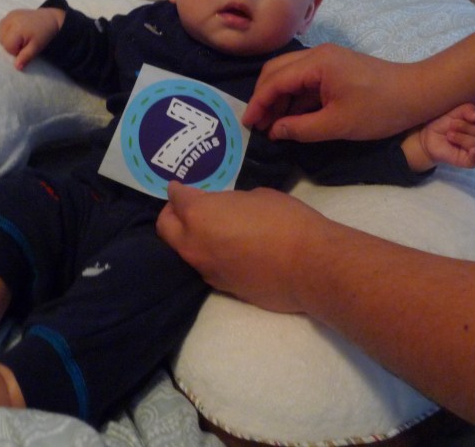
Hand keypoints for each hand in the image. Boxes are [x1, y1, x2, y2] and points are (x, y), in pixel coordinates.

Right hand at [0, 8, 63, 69]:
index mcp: (16, 29)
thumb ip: (26, 57)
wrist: (50, 19)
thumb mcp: (36, 47)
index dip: (16, 51)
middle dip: (12, 45)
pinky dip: (8, 31)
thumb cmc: (44, 34)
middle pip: (3, 41)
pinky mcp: (10, 13)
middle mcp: (10, 20)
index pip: (8, 47)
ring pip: (0, 34)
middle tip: (25, 43)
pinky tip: (17, 32)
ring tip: (22, 37)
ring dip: (9, 38)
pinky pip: (3, 26)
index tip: (26, 48)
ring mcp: (9, 15)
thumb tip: (17, 67)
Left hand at [157, 181, 328, 312]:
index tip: (179, 187)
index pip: (176, 198)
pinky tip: (226, 249)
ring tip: (206, 228)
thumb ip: (229, 203)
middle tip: (185, 206)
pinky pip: (204, 266)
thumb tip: (224, 211)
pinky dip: (207, 255)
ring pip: (182, 251)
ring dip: (187, 237)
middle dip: (171, 214)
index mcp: (199, 214)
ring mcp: (205, 269)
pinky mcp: (221, 287)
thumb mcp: (254, 197)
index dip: (177, 190)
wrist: (309, 266)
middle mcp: (193, 244)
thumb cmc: (285, 220)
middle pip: (165, 227)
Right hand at [243, 44, 424, 141]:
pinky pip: (304, 81)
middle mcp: (317, 55)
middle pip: (276, 72)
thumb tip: (274, 132)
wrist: (418, 94)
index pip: (275, 81)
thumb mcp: (338, 124)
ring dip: (278, 99)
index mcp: (317, 63)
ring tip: (271, 126)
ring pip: (289, 76)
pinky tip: (290, 118)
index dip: (258, 104)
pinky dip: (293, 99)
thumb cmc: (380, 109)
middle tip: (257, 125)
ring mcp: (326, 60)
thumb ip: (301, 128)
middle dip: (264, 98)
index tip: (248, 125)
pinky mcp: (334, 69)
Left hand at [408, 103, 474, 169]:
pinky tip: (472, 151)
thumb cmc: (443, 123)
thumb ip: (467, 110)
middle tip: (452, 125)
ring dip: (463, 138)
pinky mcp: (467, 160)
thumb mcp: (454, 112)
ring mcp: (474, 149)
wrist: (429, 137)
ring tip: (449, 135)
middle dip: (466, 127)